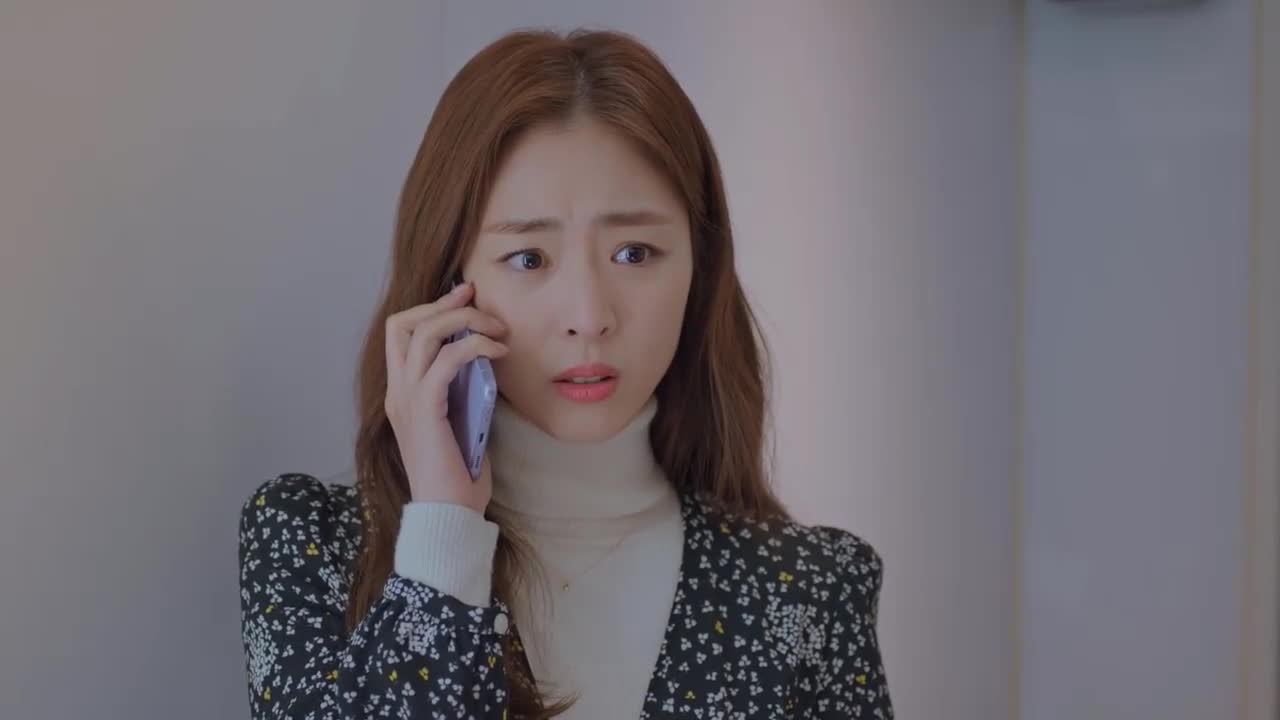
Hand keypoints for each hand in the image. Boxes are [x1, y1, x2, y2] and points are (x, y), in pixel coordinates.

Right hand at [383, 281, 506, 512]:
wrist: (449, 513)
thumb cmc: (458, 475)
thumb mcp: (460, 422)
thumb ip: (461, 391)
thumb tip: (484, 361)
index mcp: (401, 393)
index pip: (401, 333)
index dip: (432, 308)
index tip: (466, 298)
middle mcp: (397, 391)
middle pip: (403, 323)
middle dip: (443, 303)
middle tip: (479, 300)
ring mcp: (407, 400)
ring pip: (423, 334)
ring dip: (463, 320)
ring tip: (497, 328)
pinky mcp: (425, 410)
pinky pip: (444, 361)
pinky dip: (473, 346)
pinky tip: (498, 352)